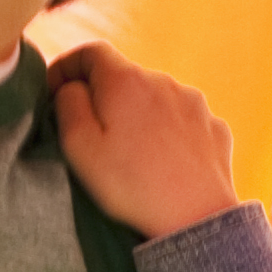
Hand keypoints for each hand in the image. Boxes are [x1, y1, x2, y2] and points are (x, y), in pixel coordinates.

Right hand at [50, 42, 245, 237]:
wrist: (195, 219)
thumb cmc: (132, 186)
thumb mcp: (79, 146)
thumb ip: (68, 104)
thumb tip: (71, 86)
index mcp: (127, 81)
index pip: (90, 52)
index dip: (67, 67)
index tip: (55, 92)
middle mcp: (165, 82)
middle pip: (124, 77)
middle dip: (104, 97)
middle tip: (93, 135)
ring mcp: (195, 104)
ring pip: (155, 99)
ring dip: (138, 116)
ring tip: (132, 155)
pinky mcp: (215, 127)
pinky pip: (183, 121)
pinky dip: (168, 133)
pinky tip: (163, 162)